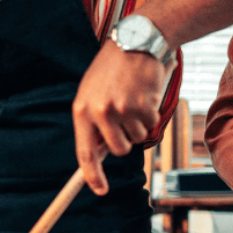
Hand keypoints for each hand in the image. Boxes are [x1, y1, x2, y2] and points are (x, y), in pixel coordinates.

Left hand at [72, 41, 166, 194]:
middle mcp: (100, 113)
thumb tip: (98, 154)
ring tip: (133, 99)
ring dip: (139, 125)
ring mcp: (122, 110)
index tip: (99, 190)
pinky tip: (145, 95)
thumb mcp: (91, 92)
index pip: (84, 152)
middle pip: (118, 150)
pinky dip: (151, 115)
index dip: (91, 175)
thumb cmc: (111, 70)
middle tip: (126, 119)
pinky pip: (151, 126)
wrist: (136, 41)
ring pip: (137, 138)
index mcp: (81, 111)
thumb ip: (92, 122)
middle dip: (125, 141)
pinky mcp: (143, 106)